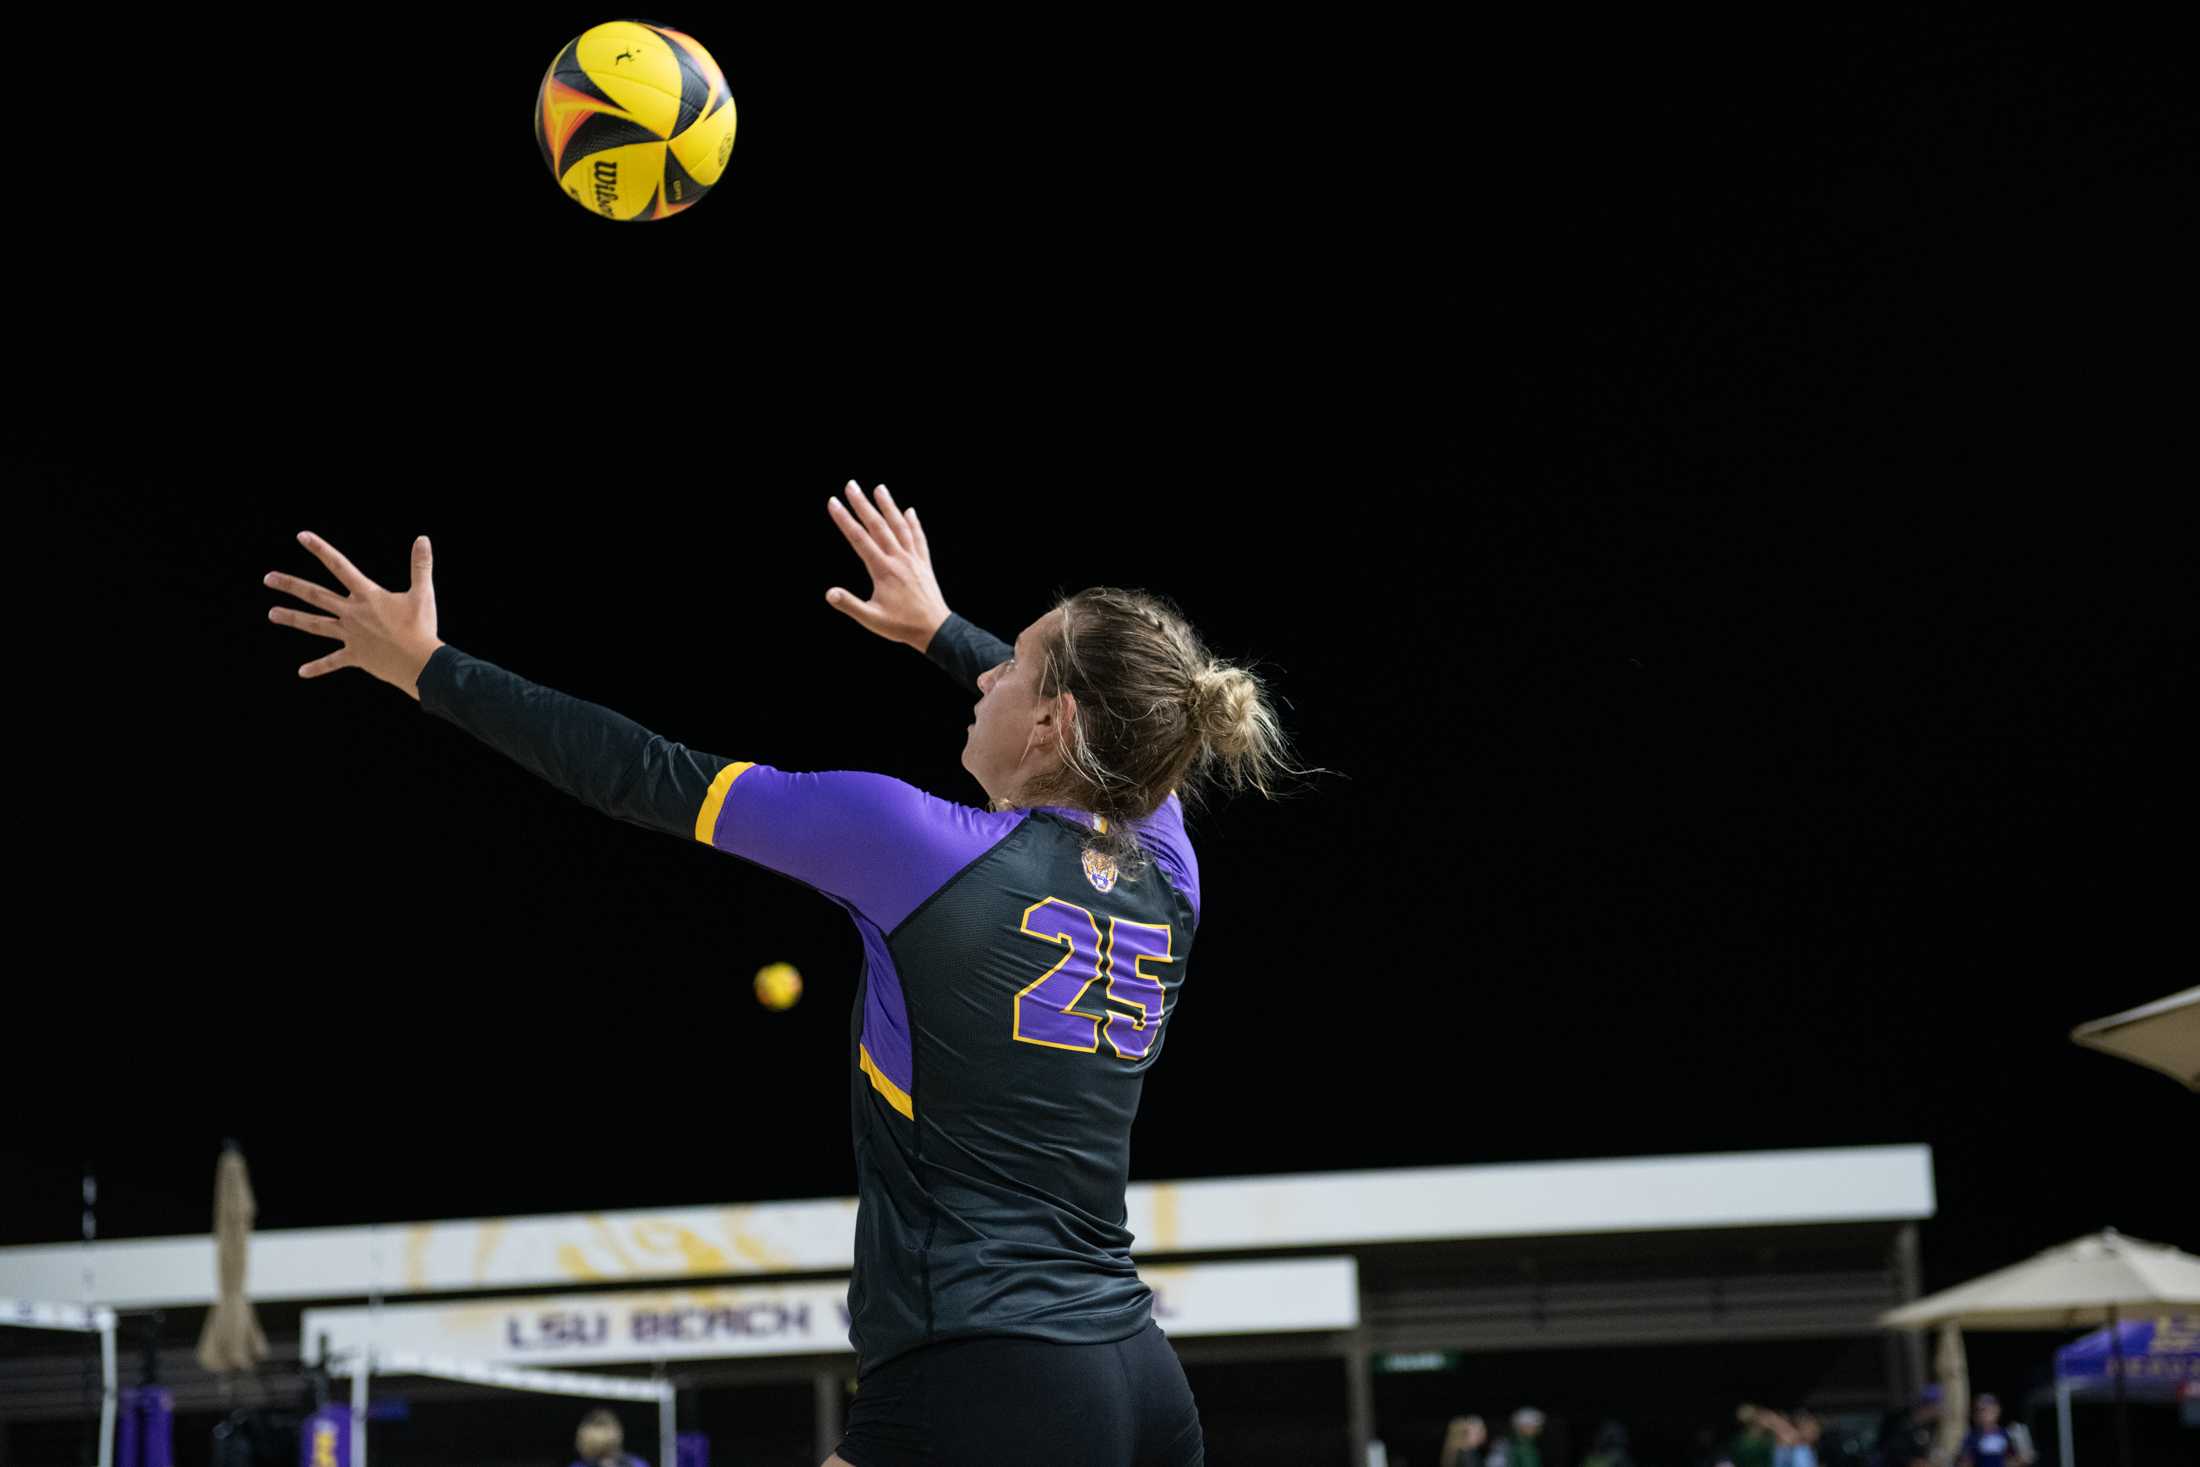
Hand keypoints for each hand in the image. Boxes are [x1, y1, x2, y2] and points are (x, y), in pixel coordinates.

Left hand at [265, 531, 443, 699]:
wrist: (419, 663)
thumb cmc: (422, 627)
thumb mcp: (423, 594)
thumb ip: (421, 566)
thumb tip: (423, 539)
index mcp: (367, 596)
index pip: (340, 566)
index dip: (321, 550)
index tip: (301, 537)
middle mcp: (353, 613)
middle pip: (315, 596)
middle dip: (290, 585)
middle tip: (268, 578)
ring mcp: (351, 635)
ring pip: (315, 625)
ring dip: (292, 618)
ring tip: (271, 613)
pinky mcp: (356, 656)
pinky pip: (333, 661)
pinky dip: (318, 667)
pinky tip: (302, 672)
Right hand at [825, 481, 950, 650]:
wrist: (935, 629)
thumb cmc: (901, 626)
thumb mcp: (872, 619)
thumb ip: (850, 605)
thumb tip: (829, 593)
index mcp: (883, 570)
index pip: (859, 539)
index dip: (844, 519)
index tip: (833, 502)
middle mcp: (898, 559)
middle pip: (878, 526)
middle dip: (862, 504)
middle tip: (851, 485)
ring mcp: (913, 559)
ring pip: (900, 526)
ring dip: (889, 506)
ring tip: (879, 488)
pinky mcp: (924, 564)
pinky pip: (918, 538)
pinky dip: (914, 523)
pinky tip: (909, 511)